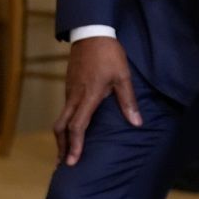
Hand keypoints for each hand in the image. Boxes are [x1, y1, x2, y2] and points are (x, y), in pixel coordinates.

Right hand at [53, 37, 141, 166]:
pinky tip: (72, 129)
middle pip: (61, 127)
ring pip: (61, 118)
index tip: (72, 162)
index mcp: (88, 96)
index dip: (75, 145)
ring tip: (66, 151)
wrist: (91, 33)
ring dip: (62, 137)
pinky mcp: (68, 86)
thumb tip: (137, 122)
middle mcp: (74, 96)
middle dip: (62, 147)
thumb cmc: (109, 54)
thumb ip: (128, 100)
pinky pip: (64, 109)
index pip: (77, 126)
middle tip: (63, 165)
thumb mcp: (123, 76)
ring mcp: (69, 91)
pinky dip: (65, 123)